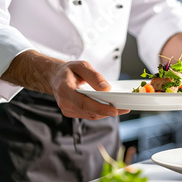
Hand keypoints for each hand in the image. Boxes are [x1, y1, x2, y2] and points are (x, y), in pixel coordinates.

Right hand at [1, 50, 129, 119]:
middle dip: (108, 111)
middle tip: (125, 108)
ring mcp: (67, 109)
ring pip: (90, 115)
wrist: (56, 77)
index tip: (114, 110)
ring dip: (106, 113)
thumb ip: (94, 76)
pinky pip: (89, 115)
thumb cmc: (70, 70)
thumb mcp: (82, 66)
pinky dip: (100, 112)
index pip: (83, 103)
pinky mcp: (72, 113)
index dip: (100, 108)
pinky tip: (111, 108)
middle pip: (89, 111)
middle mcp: (64, 102)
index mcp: (64, 89)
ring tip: (122, 108)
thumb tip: (106, 88)